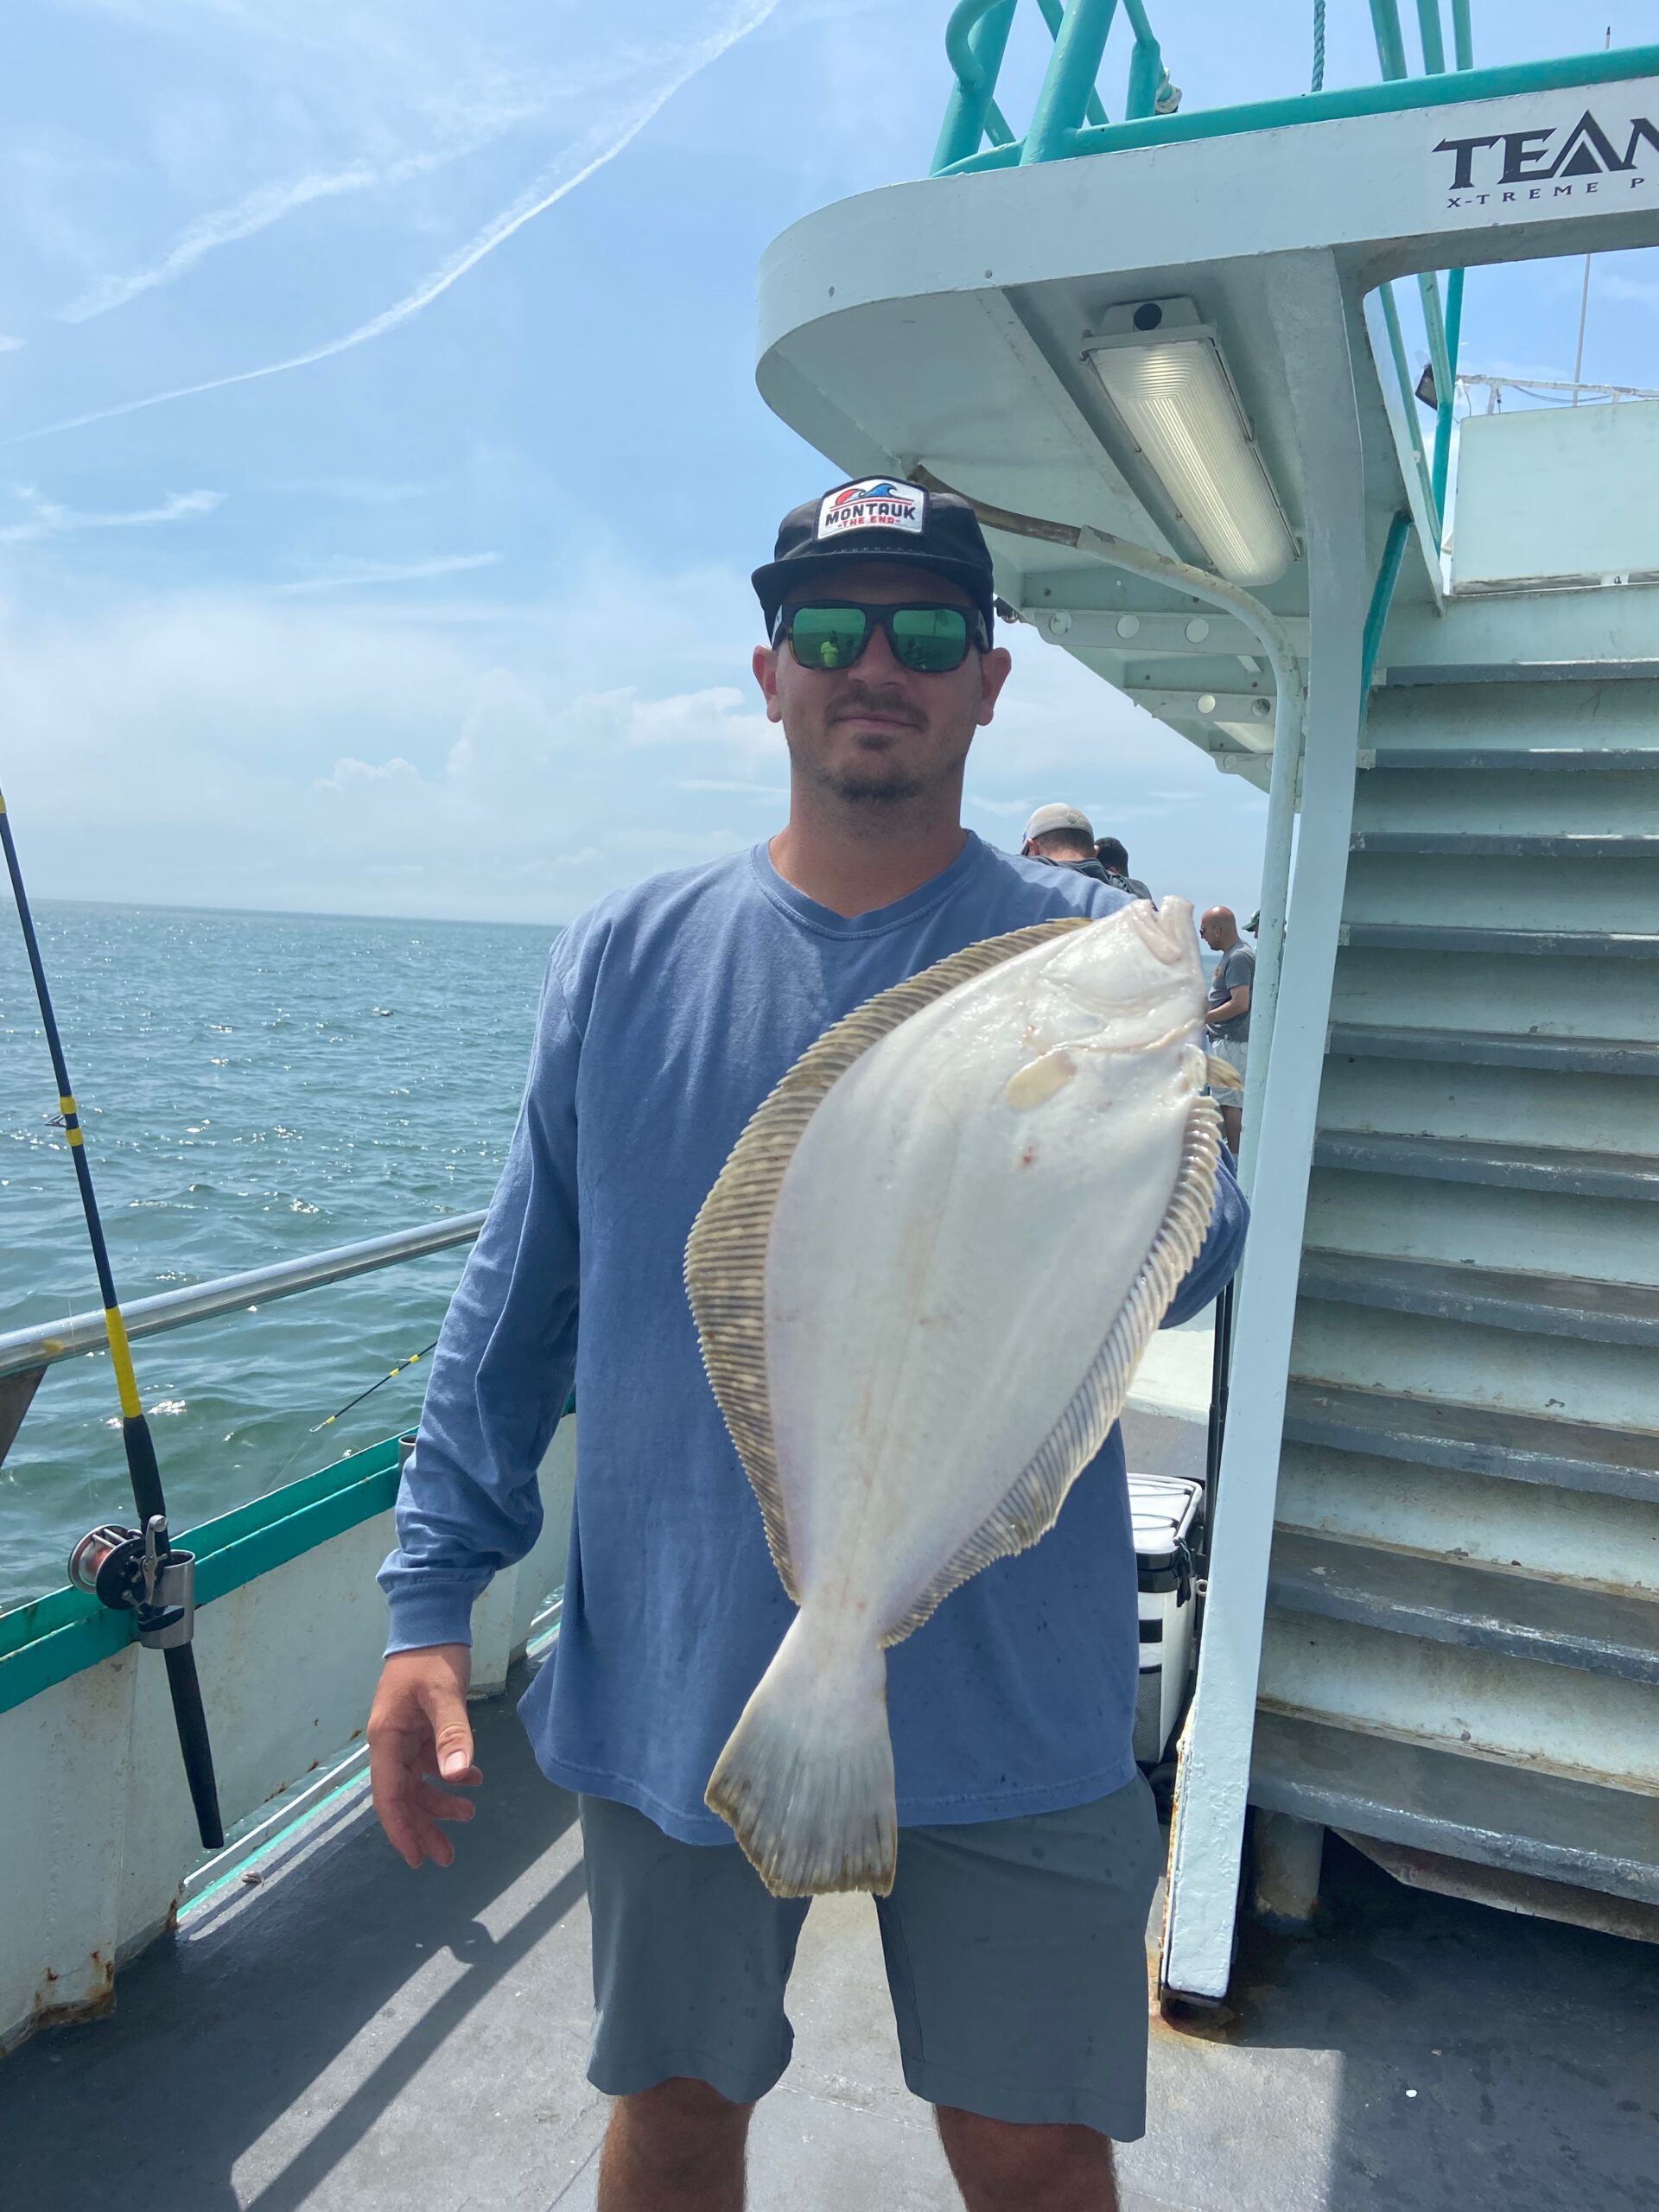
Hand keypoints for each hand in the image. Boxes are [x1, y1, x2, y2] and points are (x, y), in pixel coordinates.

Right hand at [367, 1643, 480, 1868]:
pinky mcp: (420, 1727)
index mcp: (386, 1738)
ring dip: (438, 1803)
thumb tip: (458, 1778)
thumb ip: (452, 1734)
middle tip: (446, 1856)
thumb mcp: (444, 1694)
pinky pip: (430, 1762)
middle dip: (423, 1827)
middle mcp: (390, 1742)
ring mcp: (404, 1735)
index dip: (401, 1829)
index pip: (388, 1795)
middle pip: (402, 1796)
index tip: (416, 1858)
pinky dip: (449, 1774)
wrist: (432, 1621)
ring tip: (469, 1815)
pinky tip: (474, 1779)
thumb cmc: (432, 1656)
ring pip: (417, 1783)